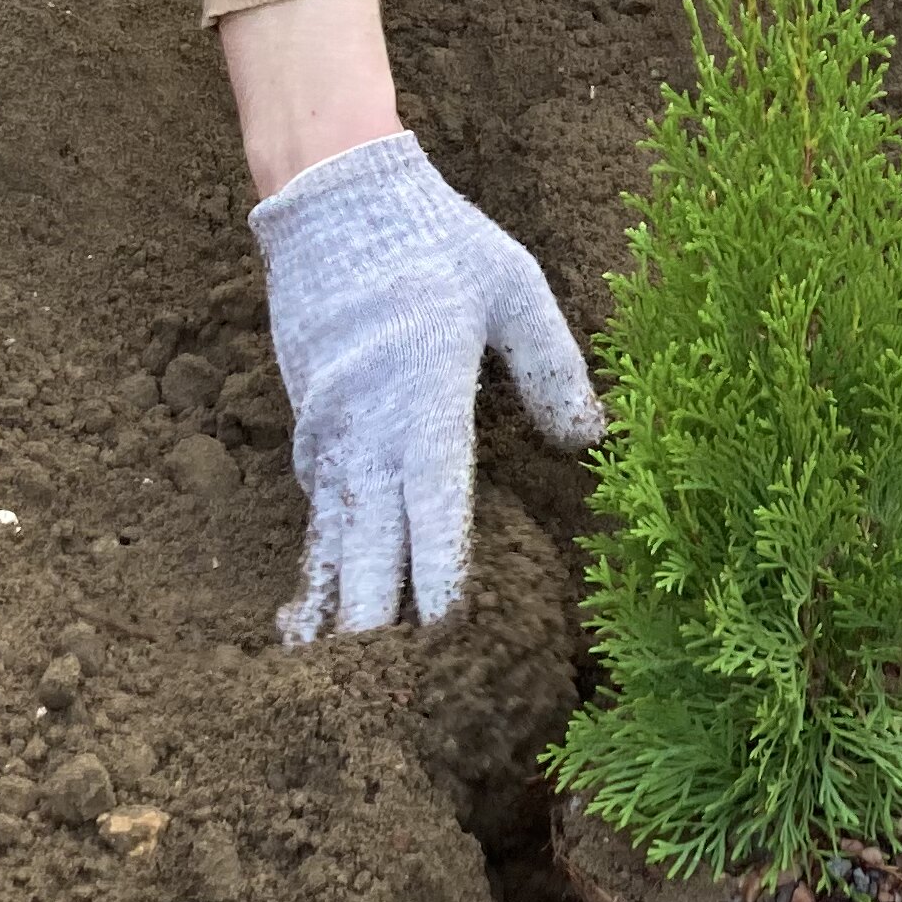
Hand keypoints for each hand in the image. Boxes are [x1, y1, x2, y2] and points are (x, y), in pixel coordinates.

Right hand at [249, 131, 604, 639]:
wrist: (332, 194)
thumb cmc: (435, 239)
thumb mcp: (512, 286)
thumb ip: (551, 365)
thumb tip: (593, 441)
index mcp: (424, 403)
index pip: (434, 514)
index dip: (440, 585)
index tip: (449, 647)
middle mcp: (368, 432)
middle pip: (371, 551)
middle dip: (377, 632)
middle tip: (383, 707)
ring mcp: (329, 432)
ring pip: (332, 541)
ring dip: (335, 612)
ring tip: (324, 688)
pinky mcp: (307, 424)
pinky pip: (315, 508)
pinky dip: (316, 562)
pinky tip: (316, 609)